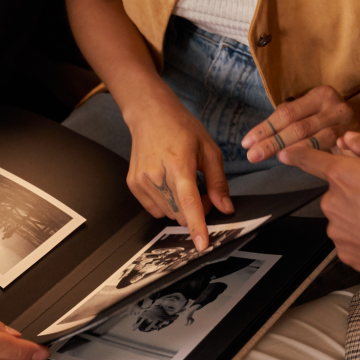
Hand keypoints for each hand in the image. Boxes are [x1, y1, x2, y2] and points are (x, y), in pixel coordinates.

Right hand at [124, 88, 233, 250]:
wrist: (150, 114)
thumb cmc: (181, 128)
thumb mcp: (209, 150)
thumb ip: (218, 182)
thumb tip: (226, 208)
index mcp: (179, 164)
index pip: (189, 202)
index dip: (197, 226)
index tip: (202, 245)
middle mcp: (156, 175)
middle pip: (180, 213)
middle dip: (196, 212)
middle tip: (203, 192)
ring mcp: (142, 181)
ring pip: (168, 214)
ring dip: (181, 208)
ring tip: (184, 184)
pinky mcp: (133, 184)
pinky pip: (155, 209)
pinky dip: (166, 204)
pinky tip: (169, 184)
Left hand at [241, 85, 359, 162]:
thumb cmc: (330, 116)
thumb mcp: (313, 109)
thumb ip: (292, 119)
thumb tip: (259, 138)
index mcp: (320, 94)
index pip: (286, 113)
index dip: (265, 128)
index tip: (247, 142)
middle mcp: (335, 107)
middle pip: (298, 127)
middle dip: (273, 143)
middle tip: (252, 156)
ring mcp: (348, 125)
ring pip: (315, 141)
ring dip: (291, 152)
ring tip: (272, 160)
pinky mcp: (356, 141)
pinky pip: (330, 152)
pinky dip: (312, 159)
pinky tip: (298, 164)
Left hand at [279, 131, 359, 315]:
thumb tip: (348, 139)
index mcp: (344, 175)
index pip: (310, 160)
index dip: (297, 154)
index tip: (285, 153)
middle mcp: (333, 203)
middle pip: (336, 188)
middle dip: (355, 187)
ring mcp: (337, 231)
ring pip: (343, 214)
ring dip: (359, 212)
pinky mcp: (345, 253)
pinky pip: (349, 236)